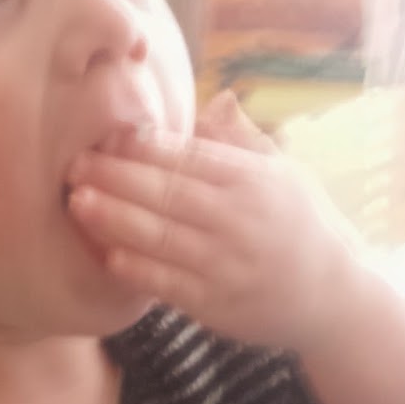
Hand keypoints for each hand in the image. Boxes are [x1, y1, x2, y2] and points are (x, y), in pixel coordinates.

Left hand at [69, 89, 362, 353]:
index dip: (145, 147)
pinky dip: (137, 269)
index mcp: (253, 181)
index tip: (105, 135)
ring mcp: (227, 265)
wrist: (331, 298)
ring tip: (79, 203)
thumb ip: (242, 140)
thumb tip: (217, 98)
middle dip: (117, 177)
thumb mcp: (282, 173)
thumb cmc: (298, 226)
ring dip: (116, 220)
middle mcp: (240, 220)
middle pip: (169, 193)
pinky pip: (168, 285)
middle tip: (73, 165)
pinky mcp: (216, 305)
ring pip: (162, 238)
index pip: (191, 157)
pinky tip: (106, 254)